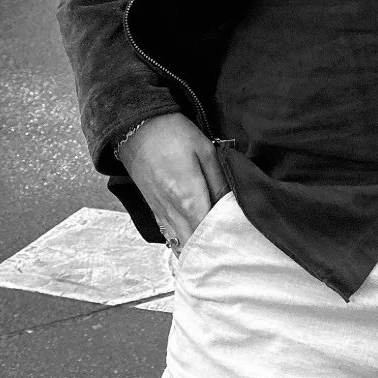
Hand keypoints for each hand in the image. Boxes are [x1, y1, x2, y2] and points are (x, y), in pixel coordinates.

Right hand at [117, 112, 228, 247]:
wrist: (137, 128)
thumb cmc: (173, 134)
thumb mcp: (205, 150)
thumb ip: (219, 182)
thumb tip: (232, 206)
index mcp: (188, 198)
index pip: (210, 233)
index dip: (226, 238)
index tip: (240, 239)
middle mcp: (172, 212)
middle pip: (195, 245)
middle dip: (213, 249)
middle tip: (232, 247)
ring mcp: (161, 214)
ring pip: (181, 244)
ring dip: (198, 249)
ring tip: (217, 247)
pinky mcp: (154, 210)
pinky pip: (170, 236)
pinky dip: (183, 243)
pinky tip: (195, 242)